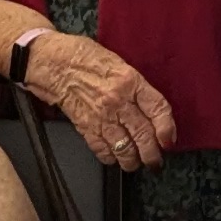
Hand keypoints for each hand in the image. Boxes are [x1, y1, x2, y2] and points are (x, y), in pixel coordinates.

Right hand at [26, 32, 174, 169]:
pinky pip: (102, 150)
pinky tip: (114, 157)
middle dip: (153, 154)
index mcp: (130, 80)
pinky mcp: (85, 127)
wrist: (51, 62)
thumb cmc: (82, 56)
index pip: (158, 109)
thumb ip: (135, 85)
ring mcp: (101, 116)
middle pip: (144, 134)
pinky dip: (110, 158)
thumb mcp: (117, 62)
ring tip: (136, 163)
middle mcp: (118, 101)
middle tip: (155, 161)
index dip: (167, 128)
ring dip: (133, 161)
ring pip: (125, 148)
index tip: (169, 140)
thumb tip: (151, 109)